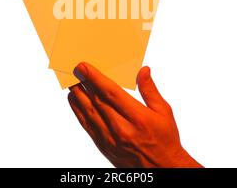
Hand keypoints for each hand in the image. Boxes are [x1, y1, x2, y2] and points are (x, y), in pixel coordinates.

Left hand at [68, 62, 202, 167]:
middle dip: (83, 83)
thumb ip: (150, 90)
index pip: (111, 93)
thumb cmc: (164, 138)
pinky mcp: (104, 146)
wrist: (161, 169)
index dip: (95, 78)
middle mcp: (121, 128)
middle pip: (96, 101)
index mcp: (137, 117)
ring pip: (88, 113)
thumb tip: (143, 70)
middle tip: (75, 69)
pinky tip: (74, 100)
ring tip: (72, 81)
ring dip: (77, 95)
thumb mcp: (163, 112)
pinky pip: (87, 125)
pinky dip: (78, 111)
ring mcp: (110, 139)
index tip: (84, 66)